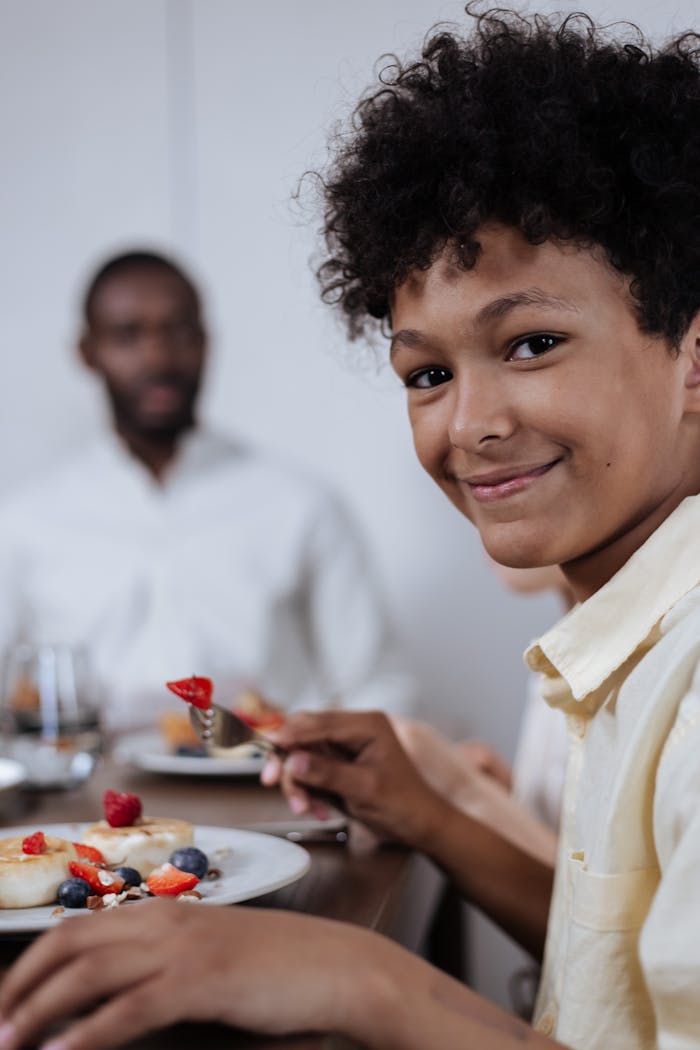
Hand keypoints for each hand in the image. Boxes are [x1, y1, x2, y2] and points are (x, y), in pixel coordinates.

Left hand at [0, 900, 379, 1049]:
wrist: (336, 965)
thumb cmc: (278, 965)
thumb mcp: (211, 955)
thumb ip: (163, 965)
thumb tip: (110, 997)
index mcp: (165, 910)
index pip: (78, 926)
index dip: (31, 961)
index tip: (4, 996)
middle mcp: (165, 920)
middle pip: (70, 942)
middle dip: (19, 983)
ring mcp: (182, 947)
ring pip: (87, 972)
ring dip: (38, 1010)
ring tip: (9, 1041)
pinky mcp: (200, 981)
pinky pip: (126, 1010)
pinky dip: (85, 1035)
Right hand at [261, 710, 449, 846]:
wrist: (417, 825)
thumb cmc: (403, 803)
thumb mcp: (364, 789)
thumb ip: (327, 772)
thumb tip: (293, 760)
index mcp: (366, 725)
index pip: (319, 722)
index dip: (291, 733)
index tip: (268, 745)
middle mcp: (353, 730)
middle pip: (304, 735)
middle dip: (289, 762)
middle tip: (271, 782)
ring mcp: (344, 748)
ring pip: (302, 756)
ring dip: (298, 783)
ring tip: (307, 808)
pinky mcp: (337, 765)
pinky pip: (309, 772)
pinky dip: (307, 791)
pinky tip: (319, 809)